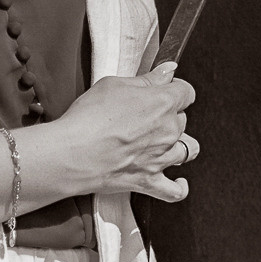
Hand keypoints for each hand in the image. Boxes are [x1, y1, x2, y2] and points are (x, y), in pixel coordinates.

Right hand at [54, 60, 198, 203]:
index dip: (176, 88)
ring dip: (178, 144)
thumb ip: (147, 79)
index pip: (186, 92)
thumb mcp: (114, 84)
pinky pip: (175, 191)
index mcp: (163, 103)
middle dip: (169, 115)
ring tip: (161, 141)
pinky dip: (180, 186)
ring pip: (187, 150)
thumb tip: (168, 70)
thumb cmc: (89, 117)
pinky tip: (179, 180)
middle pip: (183, 119)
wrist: (73, 153)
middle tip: (146, 114)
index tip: (166, 88)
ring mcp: (161, 159)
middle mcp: (169, 131)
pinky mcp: (150, 181)